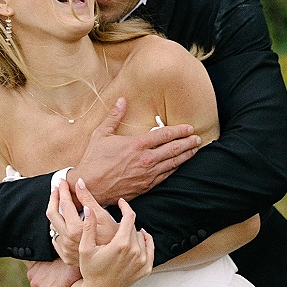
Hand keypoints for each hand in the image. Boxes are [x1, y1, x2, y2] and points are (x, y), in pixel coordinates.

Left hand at [46, 179, 118, 263]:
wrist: (115, 263)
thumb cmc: (113, 239)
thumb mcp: (103, 217)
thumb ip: (88, 199)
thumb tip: (79, 183)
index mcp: (76, 228)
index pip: (64, 203)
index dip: (63, 190)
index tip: (63, 182)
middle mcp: (67, 239)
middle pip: (52, 213)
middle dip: (54, 198)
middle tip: (57, 189)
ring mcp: (65, 249)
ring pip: (52, 226)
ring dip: (56, 213)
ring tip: (62, 204)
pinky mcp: (65, 255)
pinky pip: (55, 239)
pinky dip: (58, 229)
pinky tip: (65, 224)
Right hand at [66, 199, 153, 286]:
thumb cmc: (90, 269)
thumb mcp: (85, 248)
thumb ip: (88, 227)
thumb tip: (89, 209)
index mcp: (121, 244)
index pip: (129, 217)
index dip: (125, 207)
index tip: (121, 202)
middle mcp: (135, 252)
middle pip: (133, 227)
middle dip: (125, 223)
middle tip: (116, 223)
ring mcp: (142, 261)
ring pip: (141, 236)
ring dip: (133, 233)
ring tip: (122, 235)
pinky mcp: (146, 268)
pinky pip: (150, 247)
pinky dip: (146, 241)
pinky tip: (139, 237)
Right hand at [67, 98, 200, 205]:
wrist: (90, 186)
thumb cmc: (93, 160)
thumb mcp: (101, 134)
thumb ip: (114, 116)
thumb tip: (121, 100)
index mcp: (137, 144)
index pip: (164, 135)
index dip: (179, 130)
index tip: (188, 128)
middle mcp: (146, 159)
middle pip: (173, 149)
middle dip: (187, 143)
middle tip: (196, 138)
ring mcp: (147, 174)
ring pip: (173, 163)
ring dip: (185, 156)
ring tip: (194, 150)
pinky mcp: (146, 186)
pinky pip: (166, 176)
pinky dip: (175, 169)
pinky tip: (179, 165)